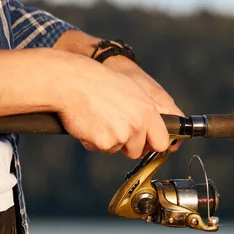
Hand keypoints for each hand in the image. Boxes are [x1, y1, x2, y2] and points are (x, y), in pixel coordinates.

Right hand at [54, 51, 169, 158]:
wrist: (72, 82)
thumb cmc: (99, 83)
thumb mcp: (132, 91)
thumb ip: (145, 112)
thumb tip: (151, 129)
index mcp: (148, 112)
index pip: (162, 142)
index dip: (152, 145)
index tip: (146, 144)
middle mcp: (138, 125)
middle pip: (137, 151)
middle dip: (127, 145)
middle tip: (114, 128)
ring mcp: (121, 136)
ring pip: (117, 150)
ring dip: (109, 141)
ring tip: (99, 120)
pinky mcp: (103, 143)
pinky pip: (100, 149)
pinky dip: (93, 141)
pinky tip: (89, 124)